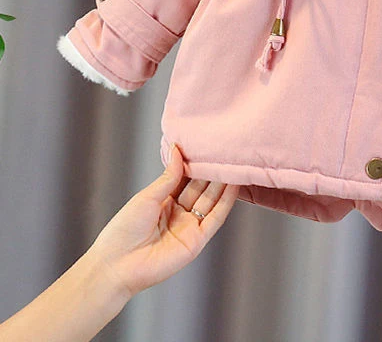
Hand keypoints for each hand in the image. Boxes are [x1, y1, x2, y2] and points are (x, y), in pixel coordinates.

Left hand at [85, 145, 238, 299]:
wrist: (116, 265)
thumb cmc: (124, 230)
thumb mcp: (147, 197)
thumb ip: (169, 176)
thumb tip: (177, 149)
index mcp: (164, 202)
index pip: (186, 179)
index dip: (196, 164)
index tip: (207, 146)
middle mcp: (179, 214)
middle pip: (201, 188)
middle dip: (212, 171)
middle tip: (226, 151)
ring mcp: (189, 227)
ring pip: (211, 200)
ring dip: (223, 183)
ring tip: (234, 163)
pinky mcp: (197, 240)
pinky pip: (216, 218)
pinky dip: (226, 201)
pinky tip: (234, 185)